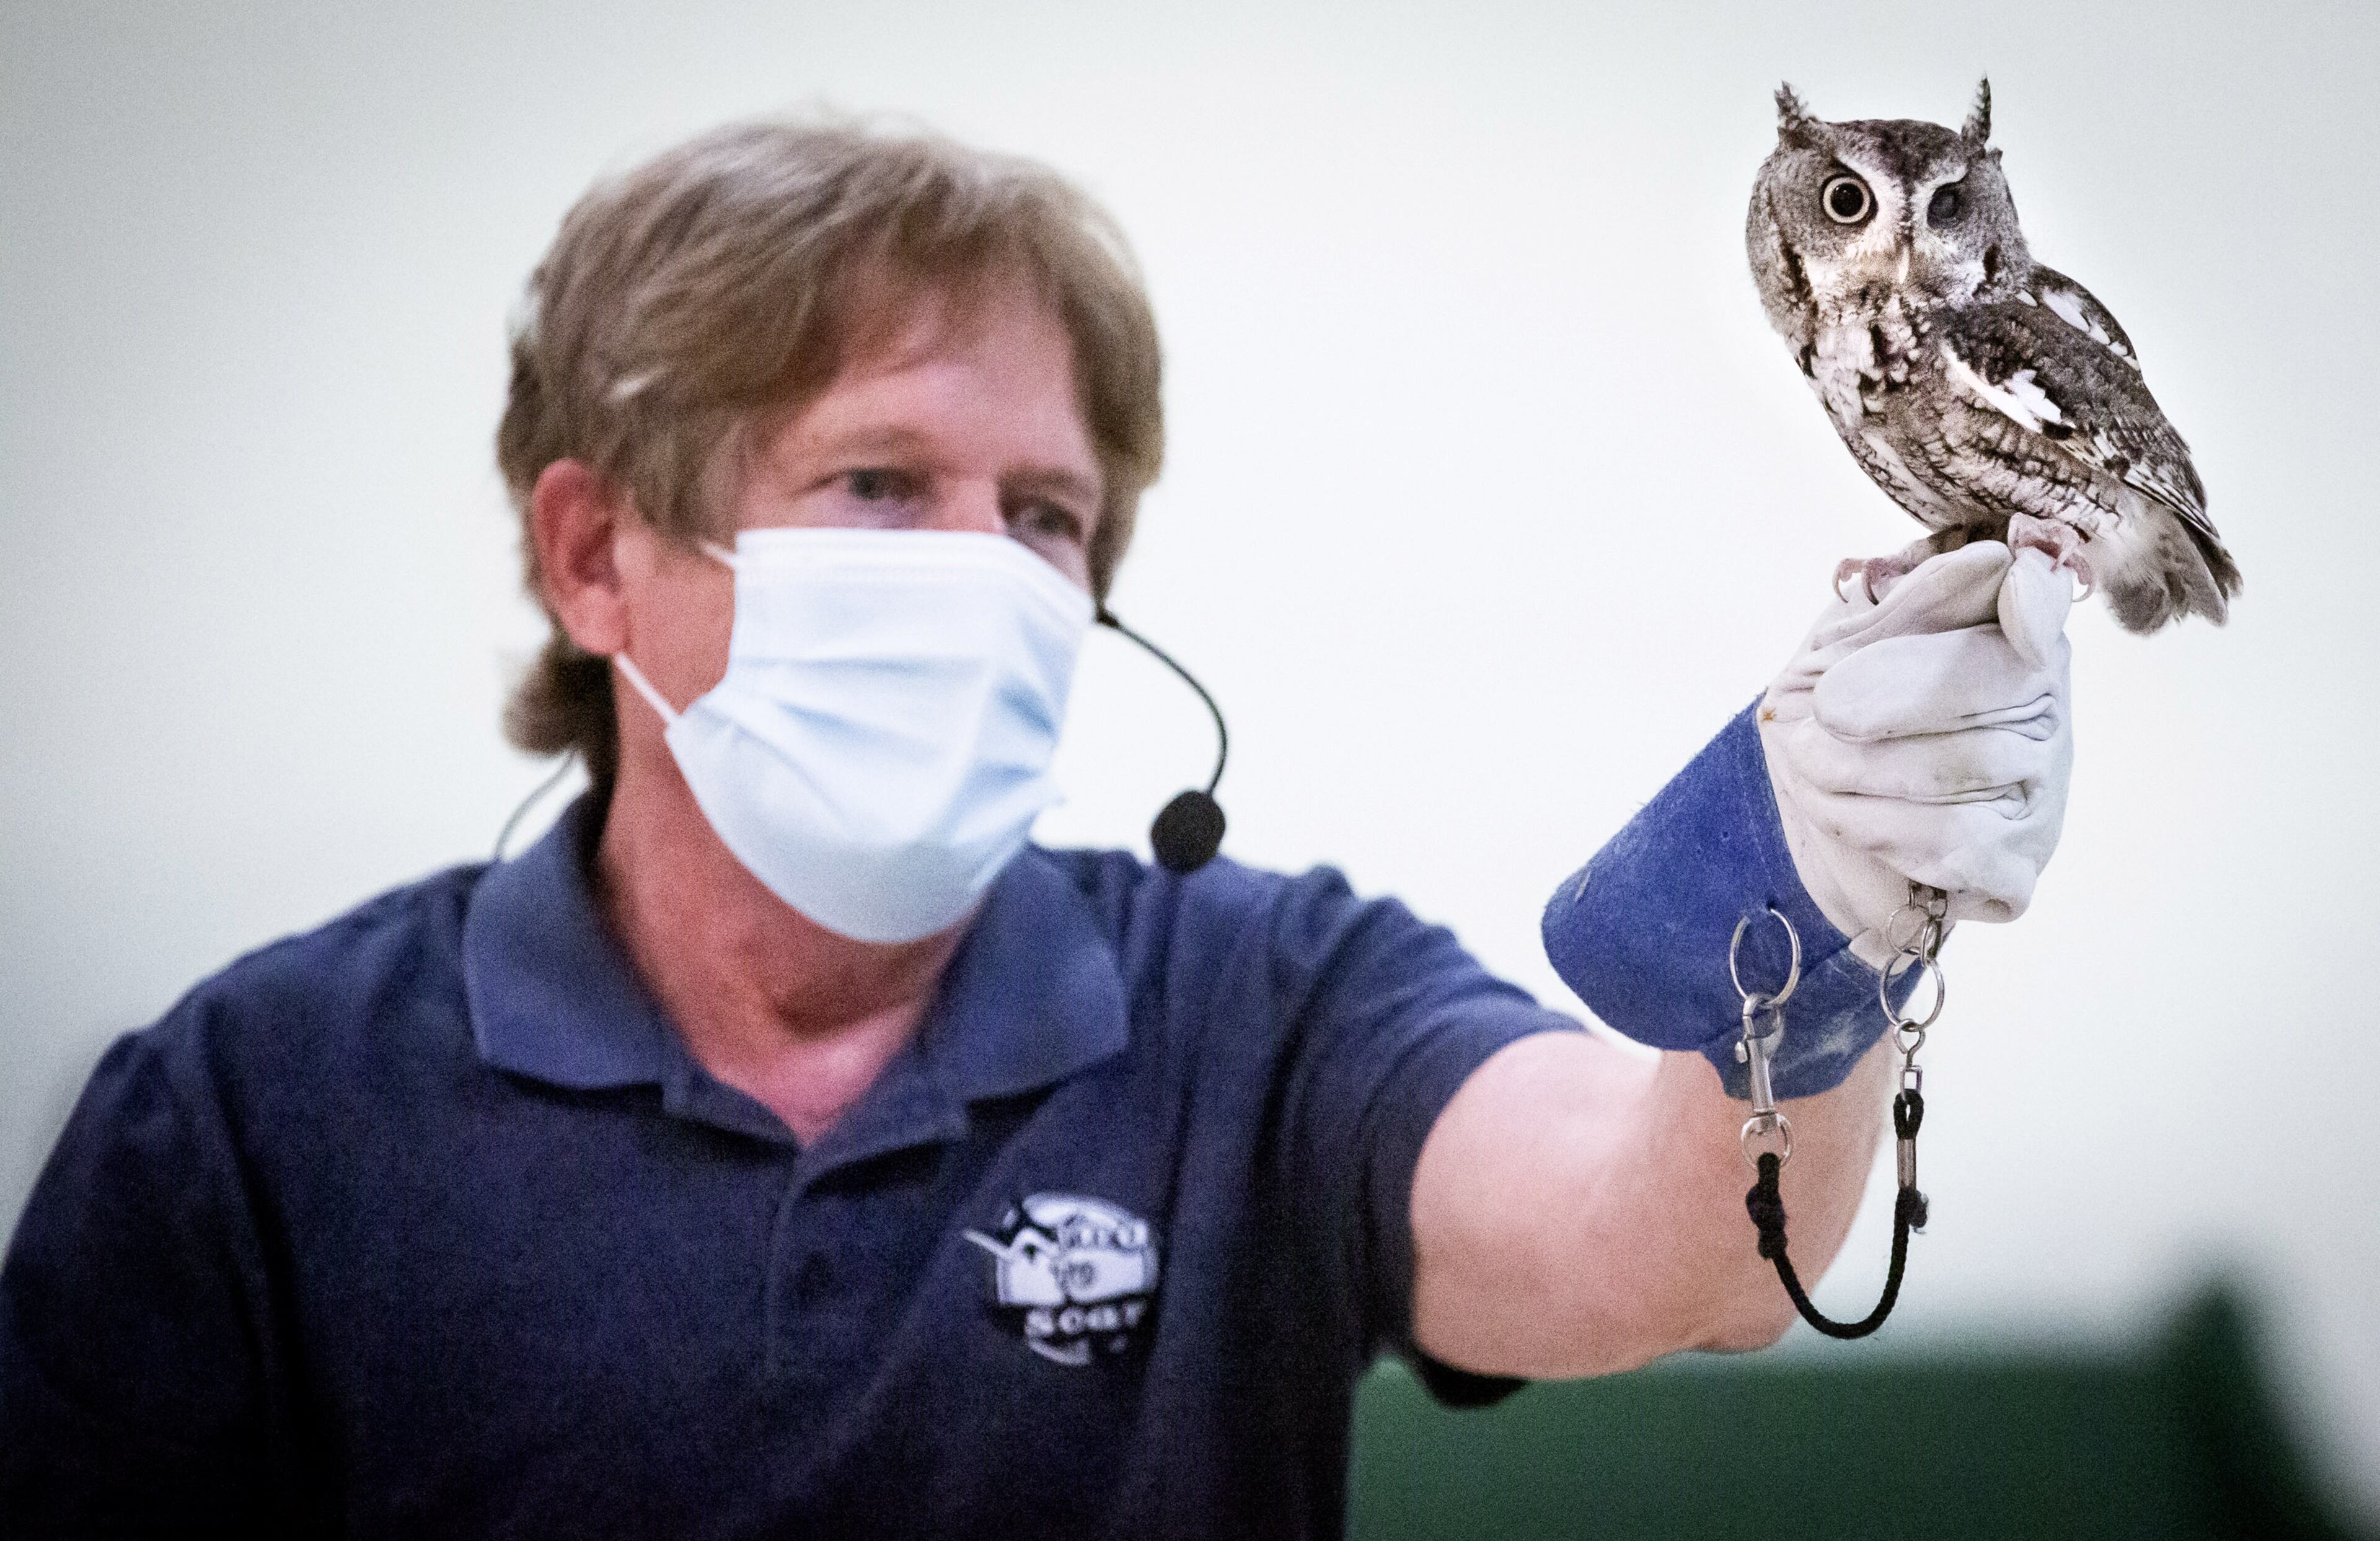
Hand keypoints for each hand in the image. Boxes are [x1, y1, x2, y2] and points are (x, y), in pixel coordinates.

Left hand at [1759, 541, 2072, 964]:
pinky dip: (1874, 825)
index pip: (2038, 612)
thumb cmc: (1833, 723)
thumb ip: (1911, 607)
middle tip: (1814, 715)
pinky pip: (1954, 842)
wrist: (1819, 827)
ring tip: (1808, 763)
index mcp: (2014, 643)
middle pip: (1998, 691)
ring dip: (1857, 768)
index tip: (2010, 586)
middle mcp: (2049, 714)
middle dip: (1881, 704)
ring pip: (1964, 770)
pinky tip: (1838, 812)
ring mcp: (2041, 794)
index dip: (2029, 603)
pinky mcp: (2015, 864)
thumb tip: (1995, 563)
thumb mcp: (1844, 649)